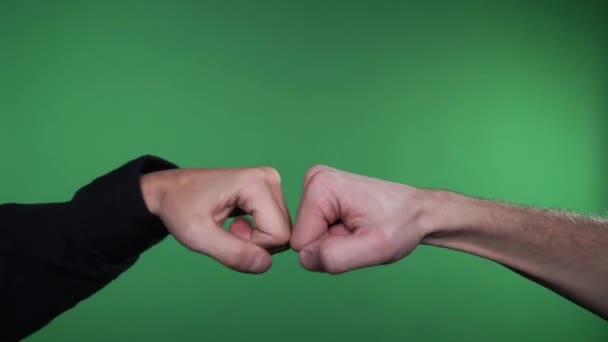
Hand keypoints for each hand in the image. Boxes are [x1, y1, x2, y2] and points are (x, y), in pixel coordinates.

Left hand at [141, 167, 290, 273]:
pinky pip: (275, 224)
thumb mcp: (199, 236)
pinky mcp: (269, 190)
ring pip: (280, 230)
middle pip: (282, 231)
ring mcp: (271, 182)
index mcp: (256, 183)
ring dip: (256, 239)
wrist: (168, 190)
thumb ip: (232, 253)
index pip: (279, 234)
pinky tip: (236, 222)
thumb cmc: (179, 209)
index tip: (228, 233)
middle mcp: (270, 178)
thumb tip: (265, 264)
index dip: (254, 245)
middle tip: (228, 231)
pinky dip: (257, 232)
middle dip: (256, 242)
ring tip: (230, 226)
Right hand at [290, 165, 430, 273]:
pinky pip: (315, 232)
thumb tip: (305, 258)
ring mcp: (316, 187)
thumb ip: (335, 256)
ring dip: (334, 242)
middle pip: (303, 239)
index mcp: (320, 186)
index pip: (300, 243)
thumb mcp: (374, 247)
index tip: (355, 237)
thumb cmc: (401, 224)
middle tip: (359, 235)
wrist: (418, 211)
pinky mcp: (320, 196)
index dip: (328, 250)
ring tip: (359, 230)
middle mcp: (313, 180)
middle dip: (331, 245)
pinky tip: (354, 226)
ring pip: (308, 238)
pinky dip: (335, 237)